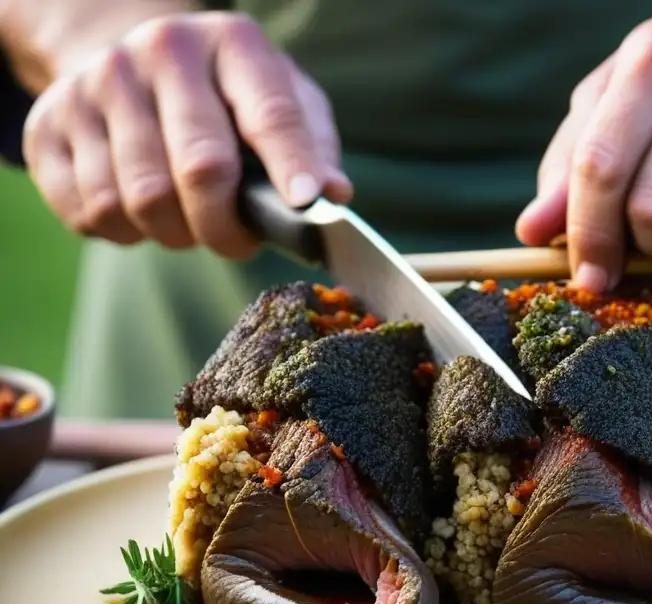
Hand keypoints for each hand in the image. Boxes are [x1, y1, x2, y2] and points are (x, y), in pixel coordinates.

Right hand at [23, 11, 349, 258]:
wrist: (132, 68)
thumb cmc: (227, 98)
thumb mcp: (283, 101)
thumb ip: (312, 146)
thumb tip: (334, 196)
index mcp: (231, 44)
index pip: (269, 114)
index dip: (292, 165)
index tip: (305, 203)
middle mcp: (160, 52)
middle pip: (200, 169)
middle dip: (226, 227)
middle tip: (236, 241)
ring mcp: (96, 84)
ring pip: (141, 201)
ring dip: (173, 234)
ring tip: (187, 221)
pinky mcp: (48, 123)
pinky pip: (91, 212)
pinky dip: (124, 234)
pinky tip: (139, 213)